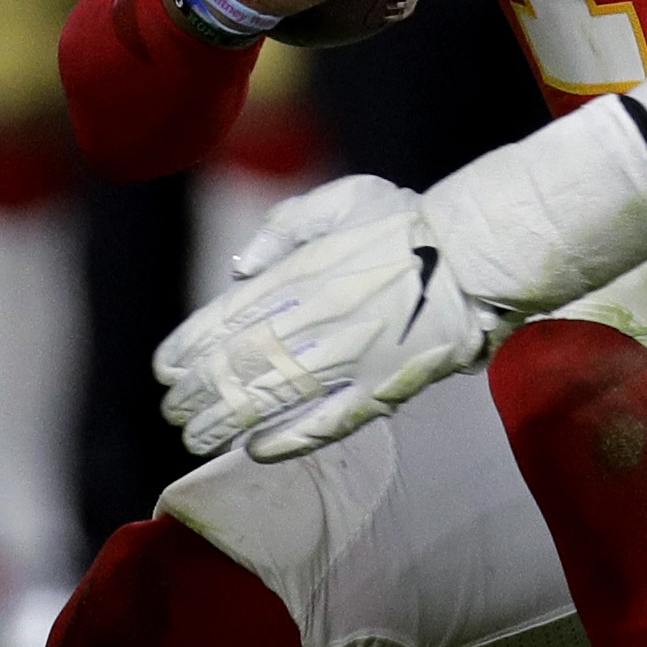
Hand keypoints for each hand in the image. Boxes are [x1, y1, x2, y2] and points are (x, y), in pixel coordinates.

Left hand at [155, 189, 513, 461]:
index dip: (188, 349)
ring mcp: (350, 358)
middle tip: (175, 411)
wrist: (481, 252)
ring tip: (197, 439)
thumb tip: (240, 269)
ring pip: (270, 399)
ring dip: (225, 422)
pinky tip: (255, 449)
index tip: (165, 370)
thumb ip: (286, 226)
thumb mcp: (348, 197)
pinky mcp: (382, 388)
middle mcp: (318, 319)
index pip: (226, 320)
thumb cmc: (413, 223)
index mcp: (305, 274)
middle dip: (198, 393)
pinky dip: (285, 440)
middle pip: (238, 366)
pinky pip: (325, 423)